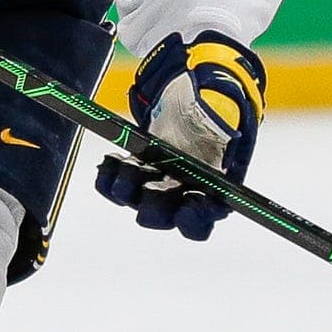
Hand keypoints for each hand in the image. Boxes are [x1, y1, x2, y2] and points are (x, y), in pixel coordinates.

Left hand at [95, 32, 264, 240]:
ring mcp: (154, 190)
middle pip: (162, 218)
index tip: (186, 208)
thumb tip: (217, 116)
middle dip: (153, 201)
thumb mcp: (223, 117)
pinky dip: (108, 176)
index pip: (201, 224)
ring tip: (129, 162)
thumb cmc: (213, 114)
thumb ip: (221, 121)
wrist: (192, 107)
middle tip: (150, 184)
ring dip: (127, 184)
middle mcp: (181, 199)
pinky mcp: (133, 178)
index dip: (193, 221)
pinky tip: (111, 160)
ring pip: (134, 201)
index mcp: (213, 193)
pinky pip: (113, 188)